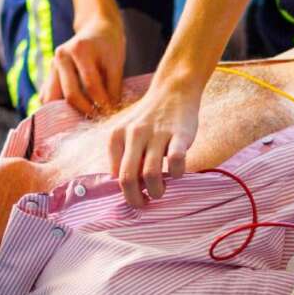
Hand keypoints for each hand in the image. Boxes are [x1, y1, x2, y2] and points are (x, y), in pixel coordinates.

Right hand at [41, 15, 125, 114]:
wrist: (96, 30)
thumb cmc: (108, 47)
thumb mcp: (116, 62)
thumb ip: (114, 87)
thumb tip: (111, 111)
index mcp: (79, 50)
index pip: (91, 85)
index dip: (102, 102)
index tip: (111, 112)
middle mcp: (61, 57)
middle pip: (70, 94)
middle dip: (86, 110)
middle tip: (99, 118)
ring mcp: (51, 66)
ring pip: (53, 98)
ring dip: (67, 113)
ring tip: (83, 118)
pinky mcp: (48, 75)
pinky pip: (47, 97)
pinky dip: (56, 108)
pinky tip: (69, 114)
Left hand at [108, 78, 201, 206]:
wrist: (173, 90)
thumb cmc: (150, 119)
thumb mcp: (127, 133)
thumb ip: (124, 157)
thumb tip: (125, 189)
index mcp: (116, 136)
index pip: (114, 175)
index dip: (124, 191)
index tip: (134, 196)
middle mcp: (133, 134)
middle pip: (127, 179)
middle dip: (135, 199)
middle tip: (143, 204)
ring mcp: (157, 134)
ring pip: (151, 175)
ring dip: (156, 191)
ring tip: (160, 190)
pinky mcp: (179, 134)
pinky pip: (176, 162)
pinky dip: (176, 174)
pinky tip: (176, 172)